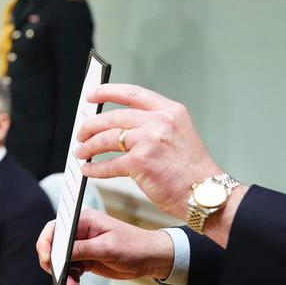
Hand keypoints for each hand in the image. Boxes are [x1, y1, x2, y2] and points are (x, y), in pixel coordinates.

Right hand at [36, 208, 175, 284]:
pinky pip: (70, 269)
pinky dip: (71, 280)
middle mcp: (79, 231)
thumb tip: (60, 254)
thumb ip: (82, 250)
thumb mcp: (107, 248)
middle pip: (54, 246)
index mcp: (83, 220)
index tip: (48, 260)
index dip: (46, 243)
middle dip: (54, 264)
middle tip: (59, 277)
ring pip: (61, 261)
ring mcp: (82, 246)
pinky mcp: (85, 259)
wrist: (152, 259)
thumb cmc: (134, 247)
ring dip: (64, 276)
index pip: (55, 228)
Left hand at [75, 84, 221, 218]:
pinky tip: (89, 170)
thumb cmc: (190, 169)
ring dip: (88, 147)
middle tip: (81, 134)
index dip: (107, 92)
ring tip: (81, 152)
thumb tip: (119, 126)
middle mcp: (160, 121)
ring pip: (106, 139)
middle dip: (90, 126)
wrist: (205, 192)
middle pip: (113, 117)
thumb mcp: (178, 133)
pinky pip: (109, 164)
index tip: (91, 95)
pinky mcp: (141, 162)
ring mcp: (150, 140)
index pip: (132, 94)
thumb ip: (153, 124)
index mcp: (169, 111)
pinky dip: (95, 169)